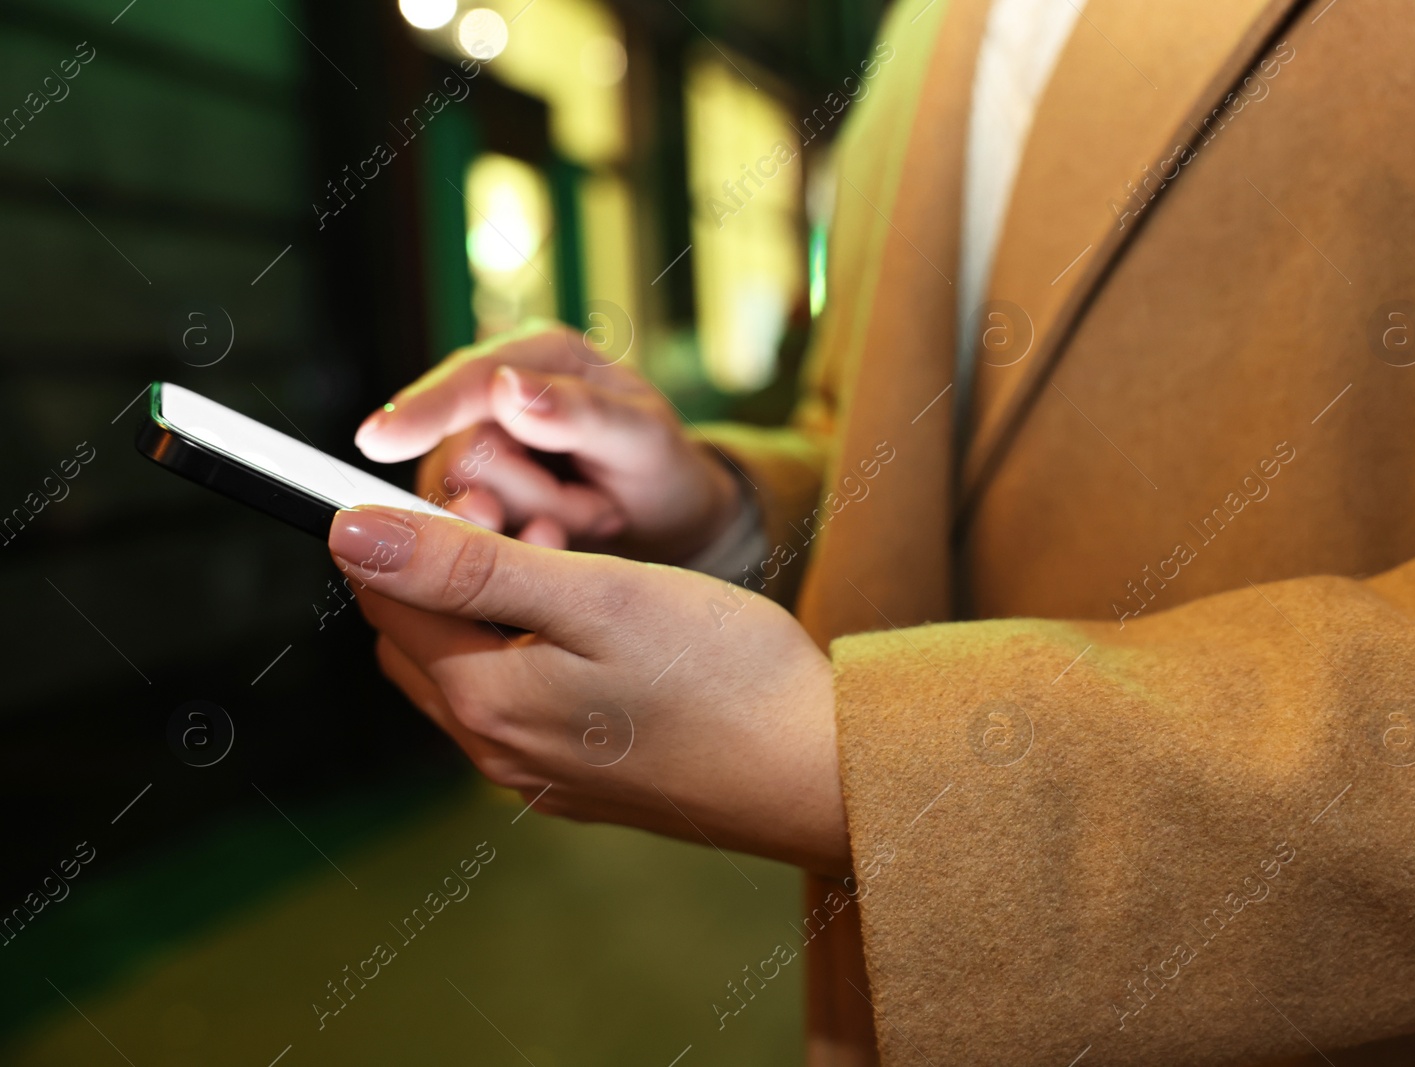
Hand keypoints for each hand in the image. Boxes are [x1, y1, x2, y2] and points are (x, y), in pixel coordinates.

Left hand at [328, 504, 850, 876]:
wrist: (819, 773)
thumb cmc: (725, 675)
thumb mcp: (596, 595)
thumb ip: (468, 565)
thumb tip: (350, 532)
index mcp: (487, 699)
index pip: (385, 595)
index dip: (398, 525)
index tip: (450, 477)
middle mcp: (495, 750)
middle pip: (413, 640)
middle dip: (436, 572)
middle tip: (519, 521)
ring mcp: (537, 775)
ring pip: (463, 673)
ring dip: (482, 615)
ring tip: (564, 568)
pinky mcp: (579, 784)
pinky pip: (515, 708)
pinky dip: (523, 656)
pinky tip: (591, 634)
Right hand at [351, 321, 743, 561]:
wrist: (669, 521)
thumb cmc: (662, 467)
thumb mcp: (643, 438)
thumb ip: (581, 412)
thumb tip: (508, 388)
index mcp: (541, 357)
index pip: (468, 380)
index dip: (423, 411)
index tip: (377, 440)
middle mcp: (497, 396)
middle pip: (463, 459)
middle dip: (535, 497)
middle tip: (597, 500)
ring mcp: (479, 450)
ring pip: (463, 505)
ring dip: (532, 524)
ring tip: (588, 513)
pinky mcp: (472, 499)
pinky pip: (466, 539)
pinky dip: (521, 548)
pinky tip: (560, 535)